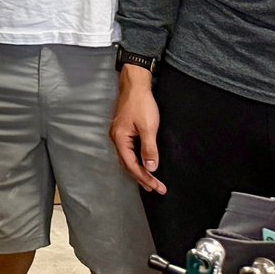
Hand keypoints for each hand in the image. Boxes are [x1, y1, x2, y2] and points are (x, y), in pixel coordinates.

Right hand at [109, 66, 162, 194]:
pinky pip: (129, 151)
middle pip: (128, 164)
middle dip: (142, 177)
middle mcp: (116, 138)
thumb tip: (151, 168)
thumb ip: (149, 149)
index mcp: (120, 139)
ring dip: (140, 170)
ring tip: (150, 182)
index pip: (132, 165)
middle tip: (156, 189)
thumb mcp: (148, 127)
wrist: (135, 84)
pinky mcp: (124, 130)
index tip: (157, 187)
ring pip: (128, 158)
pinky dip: (137, 160)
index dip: (145, 178)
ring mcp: (119, 134)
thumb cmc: (141, 103)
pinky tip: (143, 163)